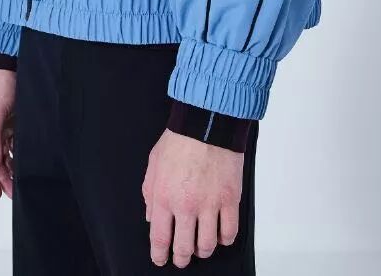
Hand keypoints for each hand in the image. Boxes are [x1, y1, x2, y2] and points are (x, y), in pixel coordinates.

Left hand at [142, 128, 244, 267]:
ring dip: (203, 250)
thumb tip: (151, 215)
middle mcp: (186, 205)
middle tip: (181, 257)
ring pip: (207, 245)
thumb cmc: (180, 138)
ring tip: (201, 246)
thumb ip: (150, 191)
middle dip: (181, 258)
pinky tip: (220, 234)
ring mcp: (210, 204)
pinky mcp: (230, 199)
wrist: (207, 122)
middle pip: (184, 248)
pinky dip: (224, 239)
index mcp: (163, 196)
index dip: (159, 255)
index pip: (159, 238)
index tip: (161, 259)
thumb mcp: (154, 162)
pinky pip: (229, 232)